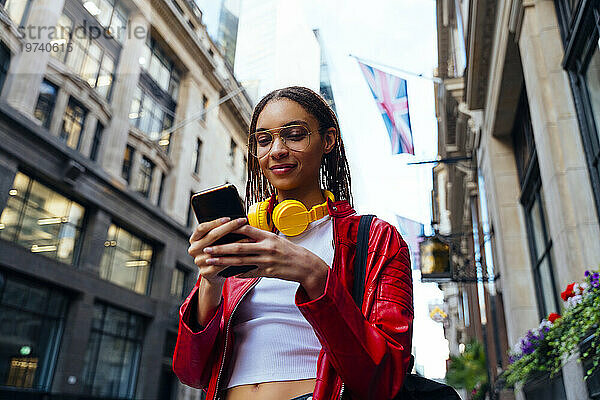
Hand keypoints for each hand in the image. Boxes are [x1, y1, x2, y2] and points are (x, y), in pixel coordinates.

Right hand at [188, 217, 253, 284]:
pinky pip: (224, 262)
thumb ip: (217, 232)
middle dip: (230, 227)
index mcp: (194, 239)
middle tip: (242, 221)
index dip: (215, 222)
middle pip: (212, 236)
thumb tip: (233, 219)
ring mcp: (199, 261)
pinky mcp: (206, 272)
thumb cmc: (215, 254)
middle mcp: (194, 250)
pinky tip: (246, 253)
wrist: (213, 275)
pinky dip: (236, 257)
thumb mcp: (212, 242)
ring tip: (250, 237)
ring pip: (220, 250)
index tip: (229, 218)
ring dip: (237, 242)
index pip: (202, 227)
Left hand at [202, 224, 329, 295]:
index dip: (229, 228)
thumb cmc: (290, 251)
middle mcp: (266, 247)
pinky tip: (227, 273)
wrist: (306, 265)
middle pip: (239, 246)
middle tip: (206, 247)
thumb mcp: (276, 240)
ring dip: (223, 260)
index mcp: (267, 236)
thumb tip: (243, 233)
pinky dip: (238, 273)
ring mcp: (266, 260)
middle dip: (220, 247)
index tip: (216, 228)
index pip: (245, 229)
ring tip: (211, 260)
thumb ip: (260, 237)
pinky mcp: (267, 272)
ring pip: (240, 260)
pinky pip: (249, 273)